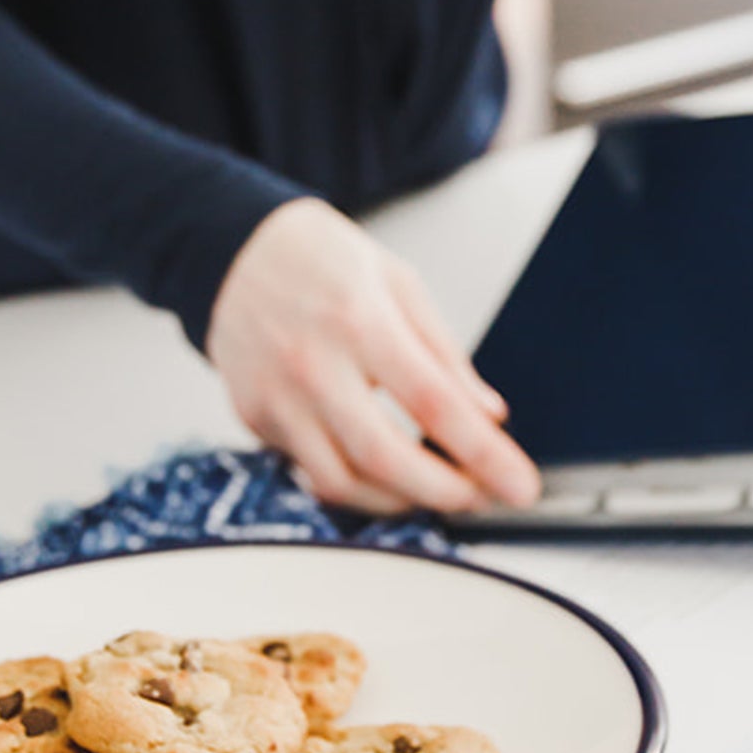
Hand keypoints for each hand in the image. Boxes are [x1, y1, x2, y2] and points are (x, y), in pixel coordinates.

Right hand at [206, 197, 541, 513]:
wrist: (232, 251)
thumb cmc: (321, 260)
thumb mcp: (399, 284)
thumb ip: (445, 355)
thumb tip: (488, 416)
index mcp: (359, 319)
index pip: (433, 403)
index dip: (483, 454)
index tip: (520, 486)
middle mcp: (311, 363)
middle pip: (384, 457)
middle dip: (445, 493)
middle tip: (482, 498)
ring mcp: (275, 396)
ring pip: (342, 482)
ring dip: (400, 501)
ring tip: (436, 490)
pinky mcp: (254, 418)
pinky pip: (311, 471)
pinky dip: (355, 483)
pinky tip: (382, 473)